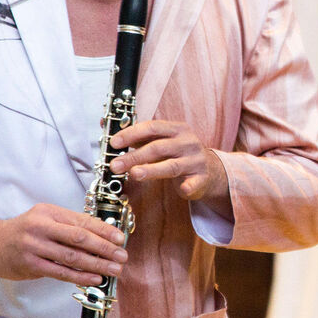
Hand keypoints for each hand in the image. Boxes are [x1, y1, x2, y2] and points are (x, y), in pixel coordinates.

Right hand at [0, 203, 127, 284]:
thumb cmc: (23, 231)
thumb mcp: (44, 219)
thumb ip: (69, 225)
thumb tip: (102, 235)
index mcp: (49, 212)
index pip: (82, 221)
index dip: (104, 230)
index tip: (120, 239)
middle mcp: (41, 227)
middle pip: (79, 238)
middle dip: (104, 248)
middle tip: (122, 256)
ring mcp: (35, 246)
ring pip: (72, 256)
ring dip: (96, 265)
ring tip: (114, 270)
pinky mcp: (30, 264)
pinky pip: (60, 271)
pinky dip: (80, 276)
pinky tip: (94, 279)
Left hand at [109, 119, 229, 206]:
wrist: (210, 170)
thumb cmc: (178, 154)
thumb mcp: (162, 141)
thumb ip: (138, 136)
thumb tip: (107, 127)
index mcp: (177, 129)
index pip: (153, 127)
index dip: (132, 134)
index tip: (114, 143)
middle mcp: (188, 142)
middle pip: (158, 148)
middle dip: (134, 156)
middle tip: (115, 165)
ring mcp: (196, 160)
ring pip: (172, 166)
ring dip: (152, 170)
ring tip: (134, 174)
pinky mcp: (202, 178)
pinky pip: (194, 183)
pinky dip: (188, 186)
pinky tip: (182, 189)